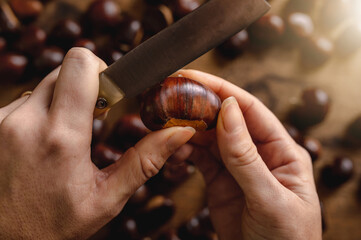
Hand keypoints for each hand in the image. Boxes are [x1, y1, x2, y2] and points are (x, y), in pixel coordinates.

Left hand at [0, 48, 194, 238]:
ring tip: (65, 135)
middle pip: (64, 70)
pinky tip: (43, 141)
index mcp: (62, 137)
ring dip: (62, 101)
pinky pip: (24, 101)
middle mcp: (27, 122)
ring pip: (44, 85)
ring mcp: (4, 121)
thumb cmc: (53, 223)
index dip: (102, 70)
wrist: (4, 238)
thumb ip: (145, 160)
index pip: (81, 65)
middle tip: (93, 115)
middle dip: (86, 86)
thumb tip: (179, 133)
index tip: (110, 94)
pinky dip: (40, 113)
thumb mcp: (107, 198)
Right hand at [172, 70, 320, 239]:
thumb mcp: (270, 198)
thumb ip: (246, 157)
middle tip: (173, 94)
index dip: (223, 91)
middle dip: (201, 106)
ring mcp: (237, 167)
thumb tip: (229, 111)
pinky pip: (200, 158)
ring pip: (209, 138)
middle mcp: (259, 154)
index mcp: (283, 152)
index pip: (251, 111)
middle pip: (226, 120)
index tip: (196, 79)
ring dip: (189, 128)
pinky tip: (174, 146)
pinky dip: (185, 150)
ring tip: (167, 120)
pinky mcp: (219, 180)